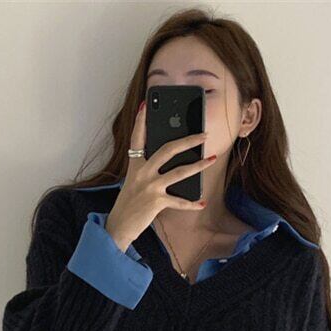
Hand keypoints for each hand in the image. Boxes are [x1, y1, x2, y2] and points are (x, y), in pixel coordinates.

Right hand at [104, 101, 217, 251]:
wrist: (119, 226)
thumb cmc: (128, 204)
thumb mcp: (134, 182)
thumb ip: (147, 170)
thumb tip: (168, 163)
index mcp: (135, 165)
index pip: (137, 138)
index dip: (141, 121)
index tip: (145, 104)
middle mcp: (142, 173)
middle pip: (168, 150)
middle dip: (188, 140)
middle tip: (204, 135)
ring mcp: (150, 187)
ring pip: (179, 172)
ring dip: (198, 165)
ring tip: (212, 159)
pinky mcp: (157, 202)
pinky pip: (179, 202)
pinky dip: (192, 204)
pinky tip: (202, 202)